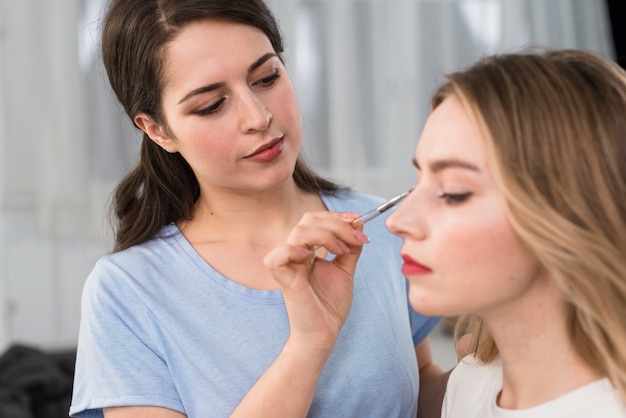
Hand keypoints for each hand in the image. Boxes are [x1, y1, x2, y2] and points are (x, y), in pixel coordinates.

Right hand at [263, 211, 368, 352]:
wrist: (325, 332)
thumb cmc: (330, 305)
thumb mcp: (346, 269)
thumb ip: (351, 247)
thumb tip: (358, 223)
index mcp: (307, 249)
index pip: (314, 219)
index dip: (335, 216)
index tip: (358, 220)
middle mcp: (295, 253)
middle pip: (308, 221)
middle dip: (336, 224)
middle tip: (356, 237)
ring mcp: (287, 264)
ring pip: (299, 233)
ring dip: (326, 235)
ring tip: (343, 250)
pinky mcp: (282, 279)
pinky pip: (278, 256)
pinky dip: (294, 250)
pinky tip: (312, 256)